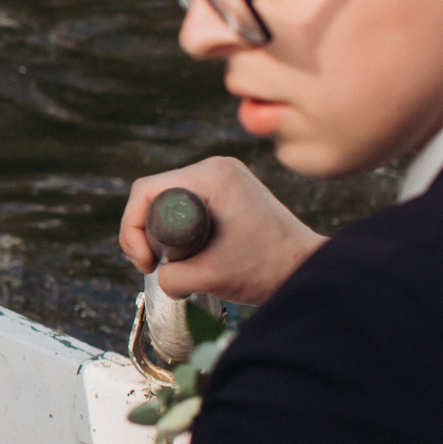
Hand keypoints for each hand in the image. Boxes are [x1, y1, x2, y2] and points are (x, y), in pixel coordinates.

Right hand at [119, 155, 324, 306]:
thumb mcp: (208, 277)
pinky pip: (189, 202)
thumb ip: (170, 277)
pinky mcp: (232, 189)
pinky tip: (191, 250)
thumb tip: (159, 274)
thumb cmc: (267, 270)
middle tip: (155, 264)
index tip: (147, 263)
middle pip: (156, 193)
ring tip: (177, 261)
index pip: (147, 191)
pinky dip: (181, 226)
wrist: (309, 269)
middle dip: (146, 231)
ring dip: (163, 229)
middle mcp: (217, 166)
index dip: (133, 228)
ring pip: (171, 198)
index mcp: (211, 177)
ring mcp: (226, 175)